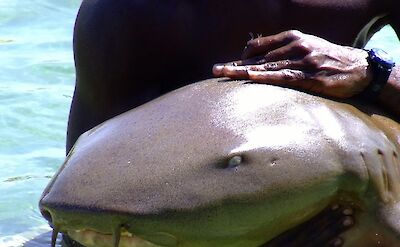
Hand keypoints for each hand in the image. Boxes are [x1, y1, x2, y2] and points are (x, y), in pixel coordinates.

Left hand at [213, 30, 371, 97]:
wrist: (358, 68)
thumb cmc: (327, 58)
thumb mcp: (306, 46)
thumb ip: (284, 51)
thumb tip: (260, 59)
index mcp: (292, 38)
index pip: (259, 45)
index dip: (243, 56)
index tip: (231, 66)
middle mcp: (295, 46)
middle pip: (258, 56)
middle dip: (235, 64)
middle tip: (215, 69)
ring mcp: (303, 61)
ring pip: (267, 66)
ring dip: (243, 71)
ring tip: (224, 74)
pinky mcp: (311, 77)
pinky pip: (284, 76)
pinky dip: (267, 76)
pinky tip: (251, 76)